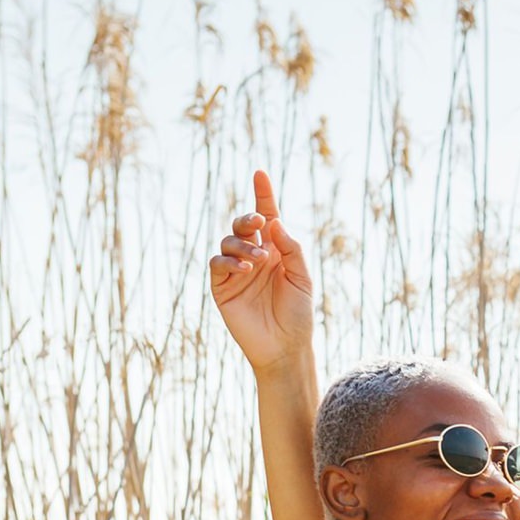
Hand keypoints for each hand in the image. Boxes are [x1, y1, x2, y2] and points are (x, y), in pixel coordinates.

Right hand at [209, 170, 315, 373]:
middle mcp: (254, 256)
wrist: (285, 346)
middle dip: (248, 218)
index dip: (263, 195)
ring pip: (228, 241)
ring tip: (259, 260)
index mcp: (276, 251)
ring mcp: (236, 271)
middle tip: (259, 222)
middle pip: (243, 225)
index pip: (267, 217)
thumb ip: (291, 248)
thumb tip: (274, 222)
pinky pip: (218, 264)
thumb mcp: (302, 277)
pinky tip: (246, 268)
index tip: (260, 173)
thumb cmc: (298, 313)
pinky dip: (229, 260)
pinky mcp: (221, 287)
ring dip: (242, 244)